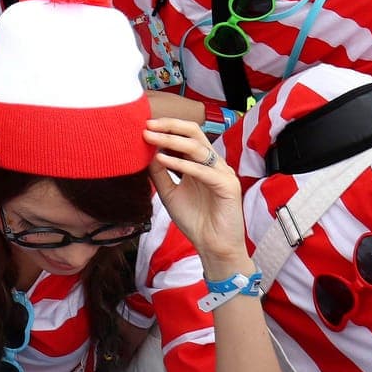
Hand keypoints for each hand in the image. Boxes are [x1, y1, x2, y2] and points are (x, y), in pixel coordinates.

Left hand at [145, 117, 247, 269]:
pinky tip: (164, 160)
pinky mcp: (228, 186)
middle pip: (195, 133)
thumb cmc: (194, 220)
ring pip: (198, 148)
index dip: (166, 128)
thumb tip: (145, 151)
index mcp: (201, 162)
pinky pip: (204, 171)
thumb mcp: (169, 192)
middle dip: (170, 126)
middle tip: (148, 125)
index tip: (144, 125)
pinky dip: (183, 164)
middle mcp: (213, 163)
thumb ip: (159, 172)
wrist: (213, 247)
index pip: (186, 135)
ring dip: (172, 141)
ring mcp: (223, 173)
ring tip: (151, 138)